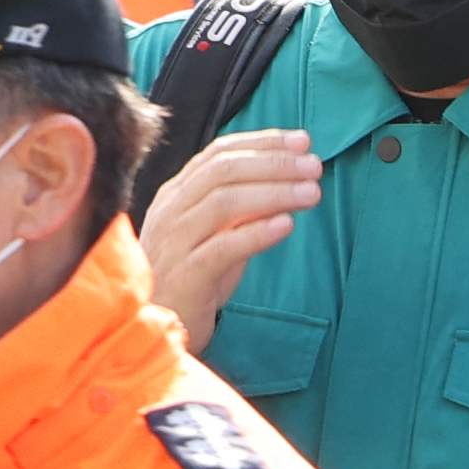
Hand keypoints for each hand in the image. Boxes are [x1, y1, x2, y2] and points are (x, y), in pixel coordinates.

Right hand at [139, 126, 319, 348]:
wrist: (154, 327)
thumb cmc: (191, 278)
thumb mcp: (215, 233)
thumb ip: (242, 207)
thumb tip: (289, 178)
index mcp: (176, 195)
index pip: (218, 154)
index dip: (263, 143)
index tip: (302, 141)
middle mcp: (171, 212)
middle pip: (223, 171)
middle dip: (274, 163)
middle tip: (314, 166)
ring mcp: (174, 243)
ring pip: (223, 203)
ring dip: (273, 193)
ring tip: (312, 193)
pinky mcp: (185, 276)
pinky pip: (221, 248)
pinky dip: (256, 233)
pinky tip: (286, 225)